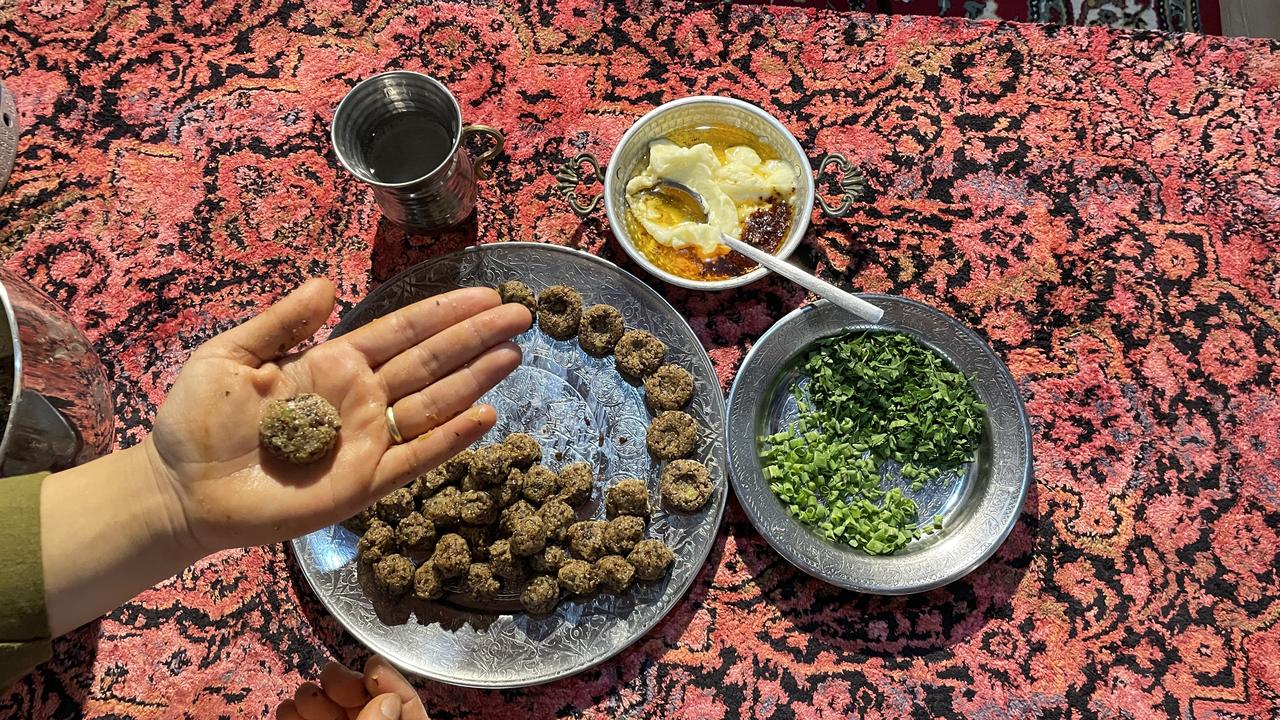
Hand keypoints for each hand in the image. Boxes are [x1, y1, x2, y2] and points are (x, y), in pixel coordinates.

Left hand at [143, 277, 530, 553]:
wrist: (181, 489)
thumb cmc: (198, 422)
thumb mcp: (231, 355)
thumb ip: (282, 322)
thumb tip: (327, 283)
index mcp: (334, 364)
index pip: (402, 331)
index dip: (444, 312)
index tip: (485, 293)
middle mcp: (362, 398)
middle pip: (431, 362)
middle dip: (476, 336)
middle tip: (521, 314)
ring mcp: (367, 441)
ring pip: (434, 403)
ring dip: (475, 379)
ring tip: (513, 354)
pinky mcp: (363, 483)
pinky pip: (416, 458)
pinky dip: (451, 439)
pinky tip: (485, 416)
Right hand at [277, 656, 428, 719]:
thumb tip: (387, 699)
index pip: (410, 706)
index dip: (392, 682)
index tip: (374, 662)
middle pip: (368, 705)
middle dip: (346, 686)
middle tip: (330, 675)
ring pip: (336, 715)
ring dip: (316, 699)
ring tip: (304, 695)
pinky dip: (296, 716)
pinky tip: (288, 709)